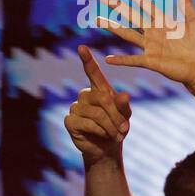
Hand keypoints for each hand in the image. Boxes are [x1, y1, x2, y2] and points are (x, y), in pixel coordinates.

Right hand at [64, 46, 131, 164]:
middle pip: (101, 99)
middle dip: (116, 115)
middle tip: (125, 129)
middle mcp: (84, 96)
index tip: (82, 47)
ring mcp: (75, 107)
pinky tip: (103, 136)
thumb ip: (124, 106)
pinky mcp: (69, 120)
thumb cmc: (117, 128)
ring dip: (110, 126)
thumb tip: (124, 94)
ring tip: (117, 135)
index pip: (92, 72)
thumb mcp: (125, 116)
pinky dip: (99, 131)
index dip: (87, 60)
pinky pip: (86, 123)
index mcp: (99, 90)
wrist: (107, 148)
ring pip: (95, 113)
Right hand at [96, 0, 194, 87]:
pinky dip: (122, 60)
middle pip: (132, 16)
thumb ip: (188, 9)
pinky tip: (108, 59)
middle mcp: (153, 32)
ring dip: (113, 28)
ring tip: (97, 20)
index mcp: (164, 21)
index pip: (145, 4)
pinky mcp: (152, 61)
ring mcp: (151, 46)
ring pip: (128, 35)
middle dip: (118, 7)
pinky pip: (134, 60)